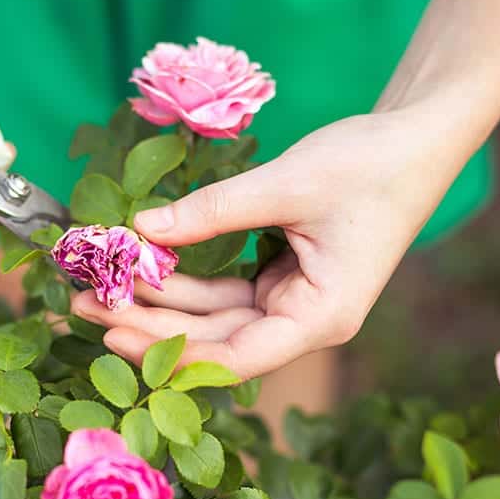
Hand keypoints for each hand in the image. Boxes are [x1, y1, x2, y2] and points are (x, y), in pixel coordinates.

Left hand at [71, 108, 466, 377]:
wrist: (415, 141)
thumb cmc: (369, 166)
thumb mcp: (285, 185)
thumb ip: (211, 211)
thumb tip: (140, 228)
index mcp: (321, 317)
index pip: (235, 357)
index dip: (171, 351)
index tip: (113, 332)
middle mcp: (304, 322)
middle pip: (215, 341)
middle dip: (150, 325)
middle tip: (84, 304)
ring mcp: (292, 303)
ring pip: (214, 317)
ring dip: (160, 303)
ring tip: (98, 287)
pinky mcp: (281, 281)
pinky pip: (224, 291)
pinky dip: (185, 279)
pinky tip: (142, 266)